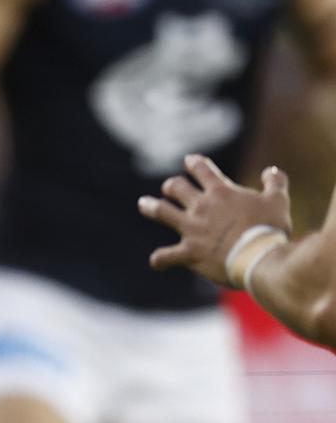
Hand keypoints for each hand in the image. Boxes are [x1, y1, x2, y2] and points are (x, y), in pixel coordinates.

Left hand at [138, 154, 291, 286]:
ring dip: (151, 207)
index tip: (190, 161)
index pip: (201, 169)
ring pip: (162, 212)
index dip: (194, 163)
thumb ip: (275, 183)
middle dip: (172, 186)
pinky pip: (167, 256)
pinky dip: (161, 259)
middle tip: (171, 188)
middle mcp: (201, 207)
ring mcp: (191, 229)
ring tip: (144, 204)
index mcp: (220, 192)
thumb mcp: (278, 201)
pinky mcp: (189, 252)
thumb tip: (272, 171)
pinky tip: (157, 262)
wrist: (259, 258)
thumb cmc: (270, 229)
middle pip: (176, 187)